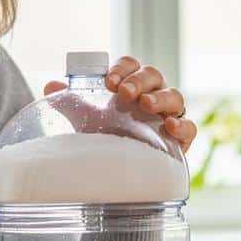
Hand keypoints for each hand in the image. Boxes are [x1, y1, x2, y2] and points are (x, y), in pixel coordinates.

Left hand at [44, 56, 197, 152]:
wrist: (120, 174)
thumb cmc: (107, 138)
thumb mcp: (87, 120)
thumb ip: (71, 103)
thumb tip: (50, 86)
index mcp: (132, 86)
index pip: (132, 66)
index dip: (122, 69)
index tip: (108, 81)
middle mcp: (153, 96)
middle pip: (154, 76)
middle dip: (139, 81)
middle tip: (124, 93)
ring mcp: (169, 116)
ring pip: (175, 96)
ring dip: (161, 97)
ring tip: (146, 104)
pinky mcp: (180, 140)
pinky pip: (190, 127)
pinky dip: (183, 125)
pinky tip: (170, 126)